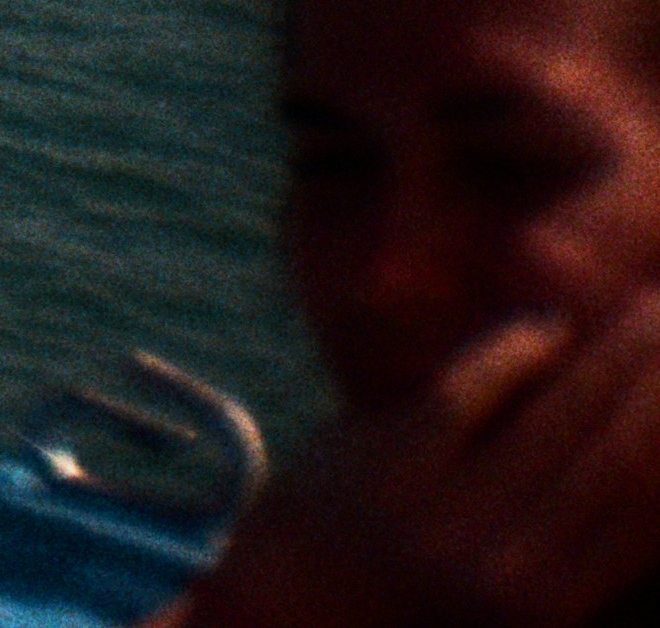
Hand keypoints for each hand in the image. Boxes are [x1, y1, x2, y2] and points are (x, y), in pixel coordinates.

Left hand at [164, 296, 659, 627]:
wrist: (287, 609)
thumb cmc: (420, 596)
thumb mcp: (520, 596)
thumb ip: (584, 546)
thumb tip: (651, 474)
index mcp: (555, 609)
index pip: (653, 510)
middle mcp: (510, 572)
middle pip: (621, 457)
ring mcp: (444, 518)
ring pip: (554, 417)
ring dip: (611, 357)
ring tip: (646, 311)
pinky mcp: (382, 467)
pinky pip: (464, 391)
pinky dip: (512, 351)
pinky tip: (547, 325)